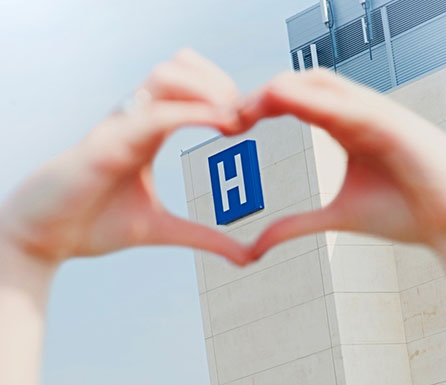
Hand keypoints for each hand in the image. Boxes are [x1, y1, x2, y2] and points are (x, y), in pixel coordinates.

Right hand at [0, 49, 250, 264]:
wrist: (42, 237)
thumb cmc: (93, 223)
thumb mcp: (161, 230)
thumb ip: (205, 237)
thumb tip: (249, 257)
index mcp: (148, 129)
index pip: (189, 83)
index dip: (223, 92)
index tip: (248, 124)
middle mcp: (135, 118)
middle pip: (182, 64)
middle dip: (221, 83)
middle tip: (245, 119)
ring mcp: (121, 125)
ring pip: (168, 74)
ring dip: (208, 89)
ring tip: (233, 120)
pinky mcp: (107, 143)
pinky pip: (153, 114)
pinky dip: (192, 113)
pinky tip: (221, 125)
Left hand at [239, 69, 445, 258]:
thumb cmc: (405, 212)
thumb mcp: (337, 217)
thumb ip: (295, 225)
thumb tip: (255, 246)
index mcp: (345, 127)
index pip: (294, 101)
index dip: (259, 106)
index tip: (229, 126)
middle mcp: (358, 113)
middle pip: (301, 84)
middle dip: (262, 94)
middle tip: (229, 117)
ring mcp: (376, 113)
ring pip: (321, 82)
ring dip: (282, 89)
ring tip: (248, 108)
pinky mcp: (392, 121)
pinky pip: (349, 102)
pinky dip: (316, 100)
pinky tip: (285, 103)